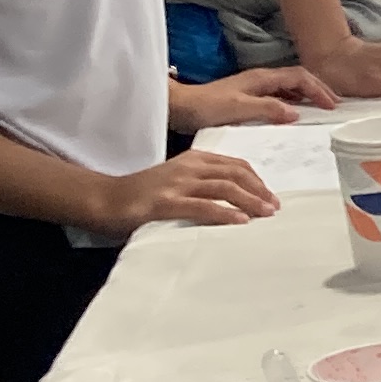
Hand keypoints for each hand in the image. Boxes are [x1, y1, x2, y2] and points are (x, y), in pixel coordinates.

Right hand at [100, 149, 280, 230]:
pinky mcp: (166, 203)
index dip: (256, 179)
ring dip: (249, 201)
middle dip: (259, 190)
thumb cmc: (141, 194)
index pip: (234, 164)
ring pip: (223, 188)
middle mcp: (188, 167)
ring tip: (265, 213)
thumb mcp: (175, 181)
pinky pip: (202, 207)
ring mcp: (177, 184)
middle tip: (275, 206)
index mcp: (193, 159)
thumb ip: (200, 184)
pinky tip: (240, 221)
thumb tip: (232, 199)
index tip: (270, 194)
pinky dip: (224, 213)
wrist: (105, 198)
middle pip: (234, 174)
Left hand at [176, 62, 334, 125]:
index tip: (332, 104)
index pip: (299, 77)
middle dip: (318, 89)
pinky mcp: (247, 98)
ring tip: (319, 108)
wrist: (180, 107)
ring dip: (306, 95)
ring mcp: (253, 88)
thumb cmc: (205, 107)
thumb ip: (268, 109)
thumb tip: (296, 113)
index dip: (318, 89)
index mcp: (261, 78)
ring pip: (288, 86)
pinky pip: (278, 96)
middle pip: (297, 78)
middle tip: (333, 104)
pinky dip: (292, 102)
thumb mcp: (239, 109)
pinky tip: (293, 114)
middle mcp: (260, 79)